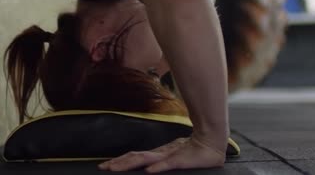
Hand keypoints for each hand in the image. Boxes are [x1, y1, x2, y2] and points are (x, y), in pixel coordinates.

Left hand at [98, 136, 224, 172]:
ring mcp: (169, 155)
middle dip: (118, 163)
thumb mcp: (174, 158)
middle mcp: (160, 153)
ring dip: (129, 164)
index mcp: (158, 154)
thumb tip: (148, 168)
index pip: (135, 156)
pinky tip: (148, 172)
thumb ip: (162, 163)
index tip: (106, 165)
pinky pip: (168, 164)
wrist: (211, 142)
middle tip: (103, 167)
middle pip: (135, 157)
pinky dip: (157, 167)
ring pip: (145, 159)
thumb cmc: (194, 152)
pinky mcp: (181, 160)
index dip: (120, 161)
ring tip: (116, 168)